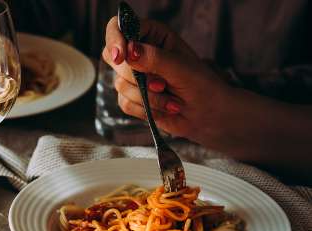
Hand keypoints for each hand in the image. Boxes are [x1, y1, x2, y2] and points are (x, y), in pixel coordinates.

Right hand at [101, 16, 234, 147]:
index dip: (115, 39)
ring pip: (120, 84)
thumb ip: (154, 58)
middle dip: (137, 77)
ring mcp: (133, 76)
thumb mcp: (180, 67)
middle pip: (114, 58)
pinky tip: (164, 108)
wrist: (206, 113)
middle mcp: (139, 53)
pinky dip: (145, 109)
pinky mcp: (131, 97)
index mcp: (152, 35)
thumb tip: (129, 51)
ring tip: (172, 100)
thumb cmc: (201, 85)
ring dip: (148, 97)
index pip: (120, 27)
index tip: (120, 56)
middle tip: (162, 84)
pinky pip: (124, 103)